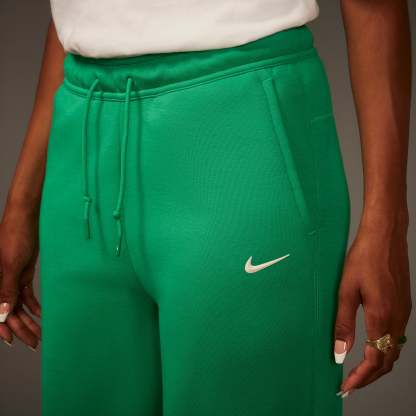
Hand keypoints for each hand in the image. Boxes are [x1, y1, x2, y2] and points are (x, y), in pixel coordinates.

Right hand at [0, 205, 40, 349]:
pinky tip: (42, 314)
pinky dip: (34, 305)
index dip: (2, 329)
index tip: (14, 342)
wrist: (28, 218)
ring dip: (29, 319)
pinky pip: (26, 295)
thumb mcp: (10, 264)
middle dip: (21, 328)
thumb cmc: (15, 235)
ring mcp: (10, 279)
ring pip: (18, 306)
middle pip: (8, 312)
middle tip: (34, 342)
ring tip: (41, 332)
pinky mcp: (21, 274)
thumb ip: (5, 290)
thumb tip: (0, 315)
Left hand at [333, 211, 411, 396]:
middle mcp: (397, 318)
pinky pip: (397, 336)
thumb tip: (340, 352)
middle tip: (351, 383)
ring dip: (378, 364)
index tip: (346, 386)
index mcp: (381, 317)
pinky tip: (371, 346)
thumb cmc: (363, 258)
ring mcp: (403, 312)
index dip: (360, 377)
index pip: (374, 360)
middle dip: (370, 376)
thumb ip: (343, 322)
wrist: (385, 236)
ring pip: (394, 349)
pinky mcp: (403, 304)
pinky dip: (384, 349)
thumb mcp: (346, 290)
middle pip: (387, 360)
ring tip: (359, 370)